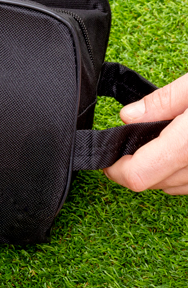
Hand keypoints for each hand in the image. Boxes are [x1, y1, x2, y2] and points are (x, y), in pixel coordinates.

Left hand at [103, 72, 187, 193]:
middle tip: (131, 141)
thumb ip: (164, 100)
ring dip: (160, 170)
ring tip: (160, 139)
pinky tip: (179, 149)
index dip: (115, 169)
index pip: (139, 174)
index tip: (106, 156)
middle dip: (136, 165)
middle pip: (155, 183)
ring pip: (175, 187)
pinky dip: (180, 171)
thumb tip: (129, 116)